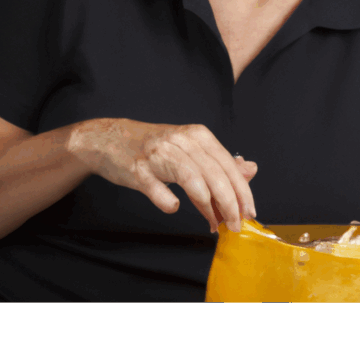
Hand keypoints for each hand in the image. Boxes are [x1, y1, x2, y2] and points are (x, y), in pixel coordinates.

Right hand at [68, 119, 257, 233]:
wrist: (109, 139)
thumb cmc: (153, 147)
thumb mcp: (190, 149)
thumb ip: (219, 162)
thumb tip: (250, 170)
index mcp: (198, 136)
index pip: (228, 165)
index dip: (242, 191)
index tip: (249, 212)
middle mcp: (181, 141)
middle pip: (215, 174)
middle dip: (230, 204)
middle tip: (235, 225)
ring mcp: (159, 155)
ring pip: (193, 180)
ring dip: (208, 207)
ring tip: (214, 224)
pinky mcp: (139, 170)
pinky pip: (159, 190)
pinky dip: (169, 202)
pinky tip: (174, 207)